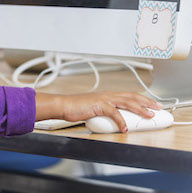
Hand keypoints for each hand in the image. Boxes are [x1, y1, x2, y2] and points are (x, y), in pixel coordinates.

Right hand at [36, 92, 161, 132]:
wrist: (63, 105)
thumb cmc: (76, 108)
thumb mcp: (94, 109)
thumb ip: (105, 113)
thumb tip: (113, 121)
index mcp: (107, 95)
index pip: (128, 95)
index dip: (142, 99)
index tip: (152, 104)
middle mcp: (108, 95)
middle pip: (132, 96)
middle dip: (147, 102)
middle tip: (158, 107)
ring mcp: (103, 99)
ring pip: (127, 102)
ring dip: (140, 109)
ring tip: (149, 115)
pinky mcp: (98, 105)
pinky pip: (114, 113)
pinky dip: (121, 121)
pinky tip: (125, 128)